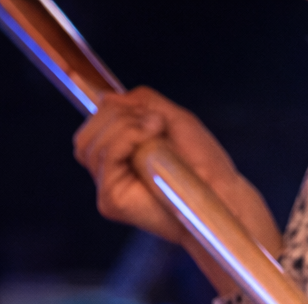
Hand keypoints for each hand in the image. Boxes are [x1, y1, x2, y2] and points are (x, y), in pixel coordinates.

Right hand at [72, 86, 281, 294]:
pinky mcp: (112, 202)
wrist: (222, 191)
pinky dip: (125, 139)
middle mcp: (110, 175)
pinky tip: (151, 139)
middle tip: (154, 121)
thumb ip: (139, 103)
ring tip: (157, 129)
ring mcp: (109, 189)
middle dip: (117, 116)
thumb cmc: (203, 161)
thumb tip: (105, 98)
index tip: (151, 113)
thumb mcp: (170, 118)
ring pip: (90, 145)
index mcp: (120, 156)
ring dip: (125, 126)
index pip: (92, 128)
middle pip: (85, 137)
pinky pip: (103, 159)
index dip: (113, 111)